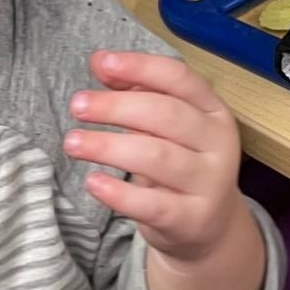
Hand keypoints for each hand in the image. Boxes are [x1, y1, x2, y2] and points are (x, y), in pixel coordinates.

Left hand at [64, 50, 242, 263]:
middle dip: (117, 107)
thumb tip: (100, 61)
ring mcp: (208, 184)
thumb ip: (134, 91)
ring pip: (157, 157)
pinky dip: (120, 193)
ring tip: (73, 142)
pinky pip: (152, 204)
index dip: (141, 67)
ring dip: (109, 147)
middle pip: (166, 115)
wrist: (207, 228)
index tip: (103, 63)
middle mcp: (217, 144)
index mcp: (212, 111)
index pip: (180, 79)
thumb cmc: (178, 164)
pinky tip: (93, 182)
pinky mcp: (191, 219)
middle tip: (78, 106)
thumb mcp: (163, 126)